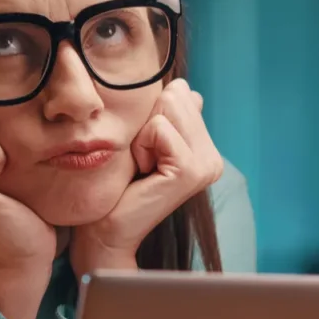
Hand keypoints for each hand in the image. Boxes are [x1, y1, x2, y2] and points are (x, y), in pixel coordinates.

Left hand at [69, 79, 223, 275]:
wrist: (106, 230)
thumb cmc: (119, 185)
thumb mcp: (144, 141)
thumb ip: (168, 115)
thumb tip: (185, 88)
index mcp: (206, 148)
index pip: (181, 93)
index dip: (150, 115)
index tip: (145, 151)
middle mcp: (212, 157)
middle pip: (175, 96)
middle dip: (147, 122)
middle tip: (142, 160)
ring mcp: (206, 165)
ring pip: (168, 107)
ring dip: (143, 134)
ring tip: (142, 166)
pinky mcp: (190, 171)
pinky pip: (159, 128)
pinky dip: (142, 145)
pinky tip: (143, 172)